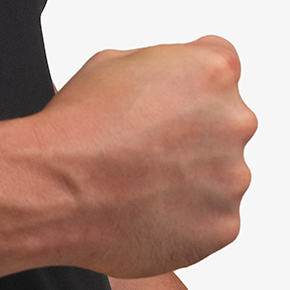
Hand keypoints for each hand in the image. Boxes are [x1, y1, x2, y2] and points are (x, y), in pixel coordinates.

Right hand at [38, 37, 255, 275]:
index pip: (221, 66)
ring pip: (221, 175)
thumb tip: (169, 84)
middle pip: (226, 123)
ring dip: (192, 179)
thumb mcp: (112, 63)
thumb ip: (161, 68)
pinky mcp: (224, 226)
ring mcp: (234, 177)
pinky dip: (185, 220)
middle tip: (146, 149)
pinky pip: (212, 220)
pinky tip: (145, 212)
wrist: (54, 189)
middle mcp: (236, 121)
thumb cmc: (76, 127)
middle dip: (194, 134)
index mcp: (213, 71)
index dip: (188, 84)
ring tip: (139, 185)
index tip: (168, 102)